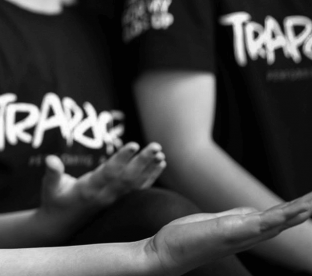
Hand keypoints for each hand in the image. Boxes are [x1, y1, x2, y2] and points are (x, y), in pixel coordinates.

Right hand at [39, 142, 165, 228]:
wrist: (62, 225)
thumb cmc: (54, 201)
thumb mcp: (49, 187)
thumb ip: (52, 173)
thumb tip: (51, 159)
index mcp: (89, 190)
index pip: (109, 173)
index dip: (121, 159)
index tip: (133, 145)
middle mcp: (105, 196)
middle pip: (128, 178)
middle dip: (142, 161)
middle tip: (155, 146)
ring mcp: (114, 200)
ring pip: (136, 183)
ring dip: (149, 168)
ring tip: (160, 153)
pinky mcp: (119, 201)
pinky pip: (138, 188)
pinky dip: (150, 176)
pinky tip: (160, 164)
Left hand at [144, 192, 311, 274]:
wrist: (164, 254)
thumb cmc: (186, 239)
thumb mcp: (216, 223)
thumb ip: (237, 218)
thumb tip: (255, 212)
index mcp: (245, 231)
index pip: (277, 220)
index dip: (296, 211)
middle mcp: (248, 235)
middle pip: (283, 221)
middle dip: (303, 211)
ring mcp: (241, 235)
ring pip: (277, 221)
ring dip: (298, 212)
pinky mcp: (231, 232)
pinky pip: (261, 222)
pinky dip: (281, 216)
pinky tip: (296, 210)